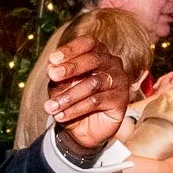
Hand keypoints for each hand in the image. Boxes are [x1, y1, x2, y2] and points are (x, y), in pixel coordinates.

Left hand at [43, 36, 132, 151]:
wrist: (84, 128)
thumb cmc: (72, 100)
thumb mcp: (60, 88)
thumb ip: (58, 78)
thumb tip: (51, 68)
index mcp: (97, 53)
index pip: (87, 44)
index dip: (71, 49)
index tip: (53, 59)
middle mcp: (111, 63)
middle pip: (93, 60)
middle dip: (70, 67)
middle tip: (52, 75)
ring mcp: (119, 80)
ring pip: (93, 84)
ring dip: (68, 96)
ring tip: (50, 107)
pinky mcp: (121, 99)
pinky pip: (96, 102)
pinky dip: (75, 109)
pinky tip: (60, 115)